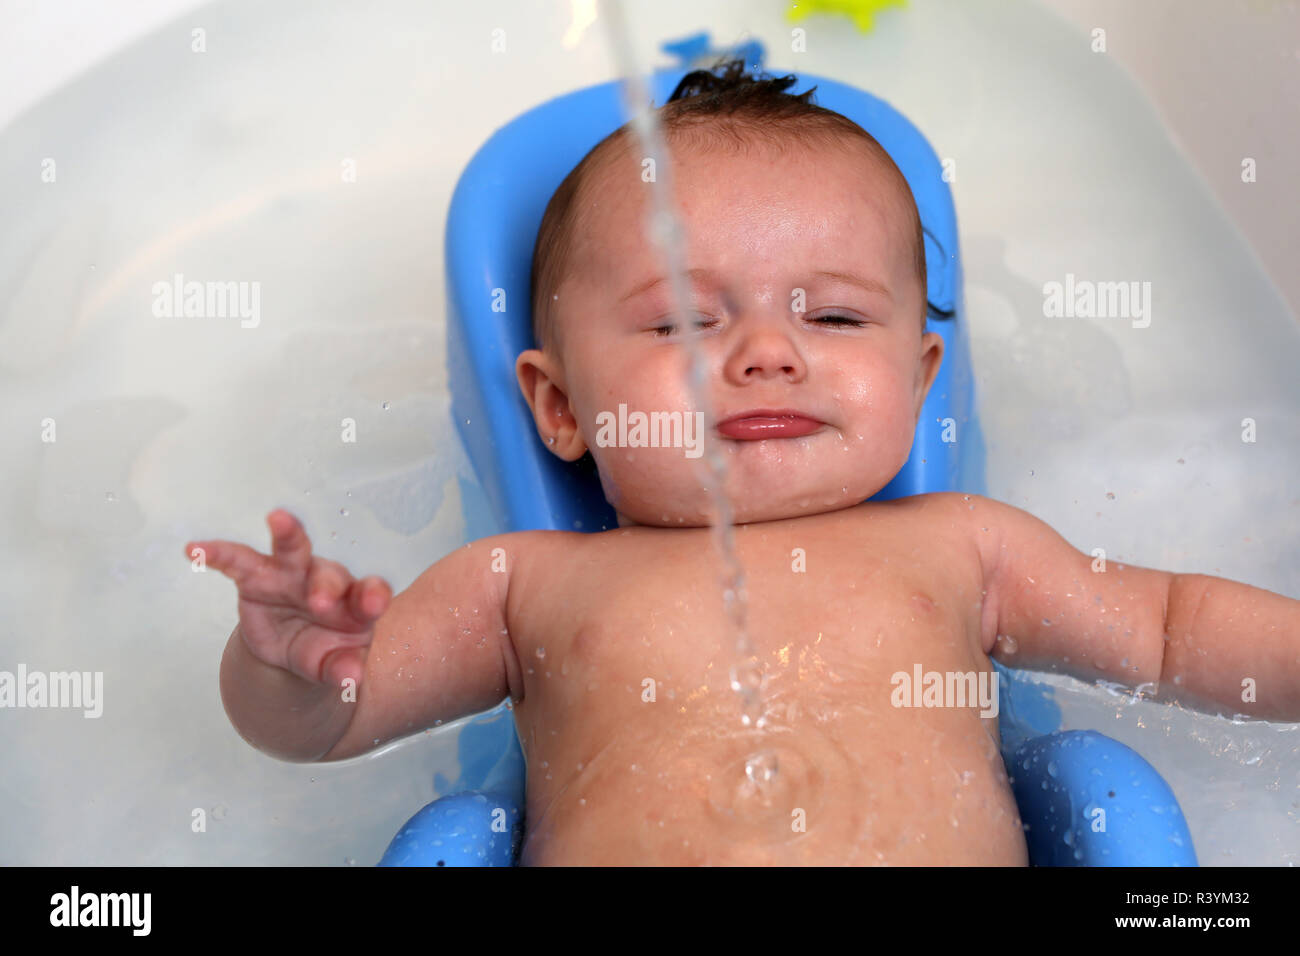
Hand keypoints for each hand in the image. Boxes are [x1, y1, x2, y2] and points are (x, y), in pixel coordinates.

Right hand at [187, 509, 391, 688]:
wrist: (296, 650)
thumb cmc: (326, 649)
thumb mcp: (335, 665)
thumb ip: (344, 670)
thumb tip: (351, 678)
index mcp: (356, 603)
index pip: (370, 593)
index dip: (373, 595)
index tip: (375, 603)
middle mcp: (328, 581)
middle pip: (331, 575)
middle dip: (326, 588)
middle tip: (320, 604)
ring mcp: (292, 574)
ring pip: (293, 549)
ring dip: (288, 534)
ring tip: (278, 519)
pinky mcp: (257, 575)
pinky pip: (237, 559)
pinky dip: (218, 553)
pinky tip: (195, 549)